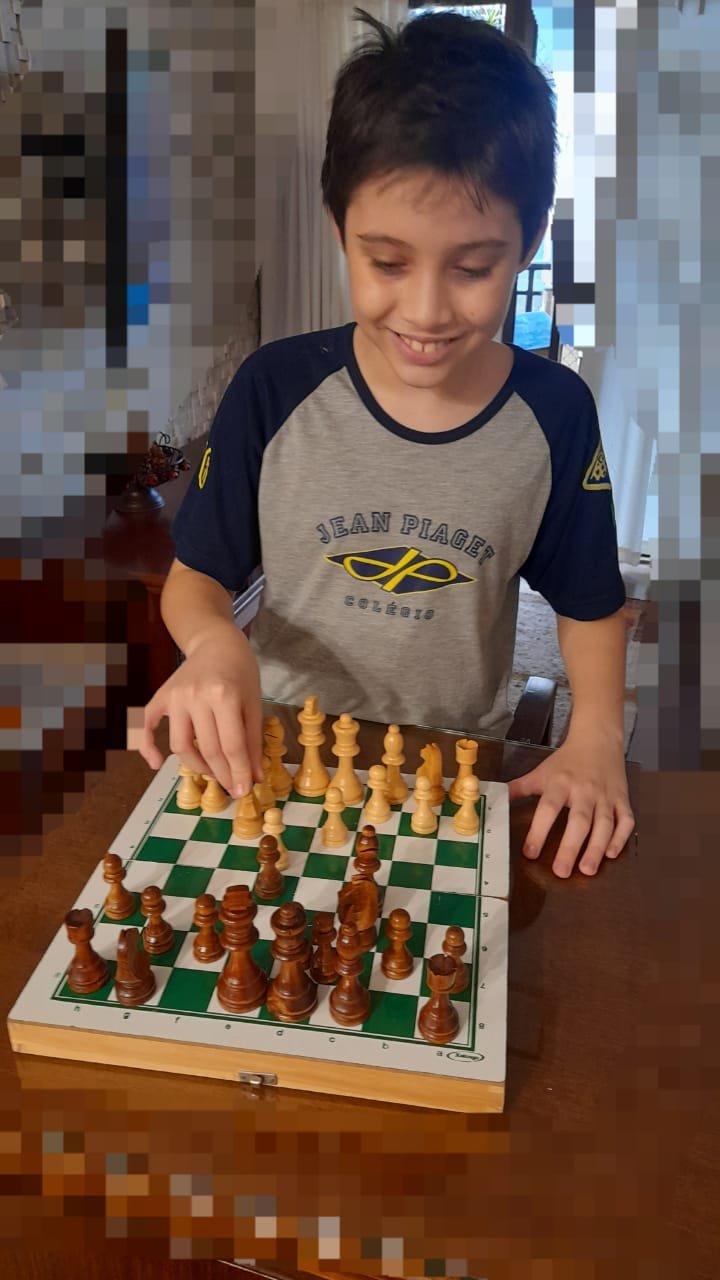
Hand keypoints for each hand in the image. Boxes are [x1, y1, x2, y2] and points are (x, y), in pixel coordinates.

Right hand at [140, 622, 263, 797]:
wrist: (216, 642)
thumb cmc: (240, 671)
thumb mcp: (254, 702)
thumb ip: (252, 740)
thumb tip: (254, 777)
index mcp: (224, 695)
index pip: (231, 746)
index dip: (238, 773)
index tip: (243, 791)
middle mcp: (196, 696)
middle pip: (207, 750)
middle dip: (222, 774)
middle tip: (231, 787)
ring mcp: (176, 697)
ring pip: (181, 746)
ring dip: (197, 767)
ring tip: (212, 772)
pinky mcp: (161, 697)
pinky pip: (148, 726)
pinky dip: (148, 748)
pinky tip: (156, 763)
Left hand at [507, 730, 634, 877]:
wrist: (598, 739)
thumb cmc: (566, 761)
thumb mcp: (540, 772)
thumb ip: (518, 788)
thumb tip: (493, 799)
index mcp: (560, 783)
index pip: (548, 808)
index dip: (539, 831)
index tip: (530, 853)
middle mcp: (584, 790)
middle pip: (579, 821)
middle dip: (570, 847)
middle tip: (561, 872)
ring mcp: (606, 795)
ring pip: (604, 824)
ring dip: (597, 848)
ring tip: (587, 870)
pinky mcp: (622, 799)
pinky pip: (625, 820)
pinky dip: (621, 838)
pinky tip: (611, 854)